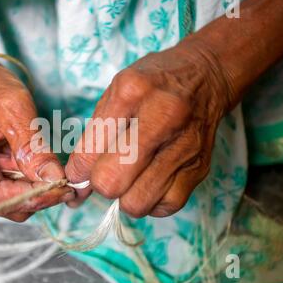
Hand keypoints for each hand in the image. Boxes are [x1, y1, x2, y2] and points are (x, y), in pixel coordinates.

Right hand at [0, 60, 73, 220]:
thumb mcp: (13, 110)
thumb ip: (32, 148)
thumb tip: (53, 179)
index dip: (32, 196)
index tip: (63, 189)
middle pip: (1, 204)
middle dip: (36, 195)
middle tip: (66, 181)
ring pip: (7, 203)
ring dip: (33, 190)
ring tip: (53, 171)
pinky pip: (7, 194)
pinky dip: (27, 185)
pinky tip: (38, 168)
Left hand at [65, 41, 233, 217]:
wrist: (205, 76)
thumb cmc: (152, 84)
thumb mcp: (115, 93)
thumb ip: (93, 137)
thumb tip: (77, 183)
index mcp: (131, 92)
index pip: (90, 152)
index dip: (77, 172)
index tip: (79, 174)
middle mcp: (163, 117)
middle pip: (112, 182)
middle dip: (101, 184)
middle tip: (107, 172)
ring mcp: (185, 145)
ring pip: (137, 202)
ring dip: (126, 196)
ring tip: (131, 177)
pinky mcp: (200, 167)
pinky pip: (165, 206)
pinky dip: (152, 201)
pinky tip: (151, 181)